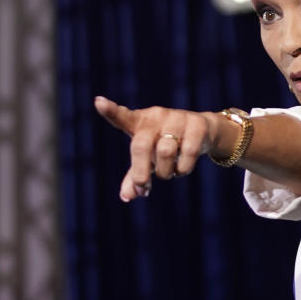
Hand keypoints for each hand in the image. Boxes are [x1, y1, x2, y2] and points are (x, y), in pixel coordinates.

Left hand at [94, 96, 215, 201]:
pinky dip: (183, 169)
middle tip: (143, 186)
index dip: (111, 111)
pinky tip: (182, 168)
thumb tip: (126, 196)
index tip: (98, 103)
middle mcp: (156, 116)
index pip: (122, 117)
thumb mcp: (148, 159)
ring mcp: (177, 118)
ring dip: (165, 172)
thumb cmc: (166, 145)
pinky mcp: (197, 124)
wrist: (202, 131)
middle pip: (141, 145)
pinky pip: (188, 152)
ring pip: (165, 152)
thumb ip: (135, 176)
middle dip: (140, 172)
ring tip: (170, 172)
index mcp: (139, 122)